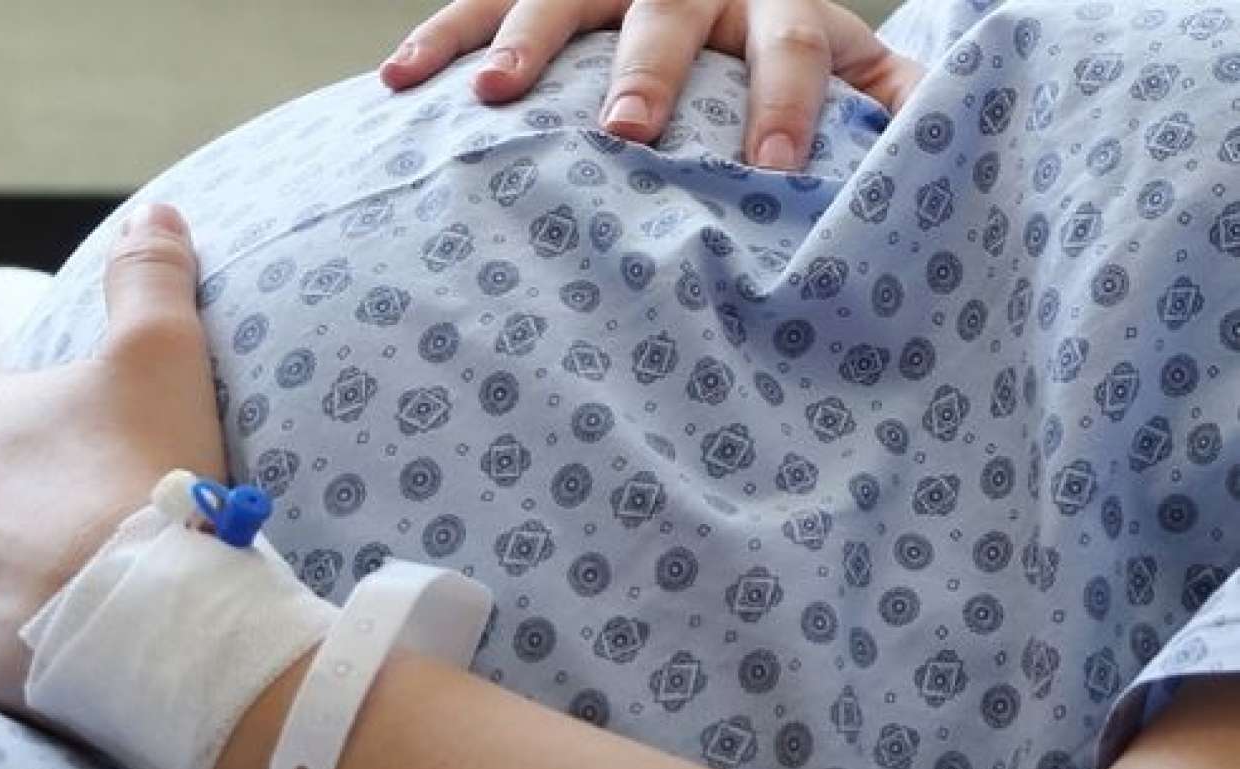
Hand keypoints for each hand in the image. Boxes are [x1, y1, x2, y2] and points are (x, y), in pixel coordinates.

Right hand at [380, 0, 923, 169]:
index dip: (789, 104)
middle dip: (648, 68)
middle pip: (672, 11)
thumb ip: (885, 88)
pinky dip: (440, 38)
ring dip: (523, 41)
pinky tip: (394, 82)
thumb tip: (950, 139)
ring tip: (490, 97)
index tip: (777, 176)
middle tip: (626, 129)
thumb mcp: (840, 48)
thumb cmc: (773, 27)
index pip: (796, 41)